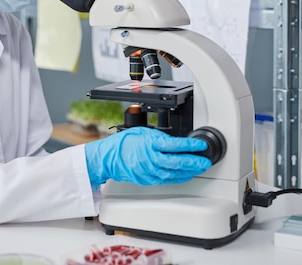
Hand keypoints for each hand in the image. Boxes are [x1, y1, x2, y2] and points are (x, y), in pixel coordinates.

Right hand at [84, 126, 211, 188]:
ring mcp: (149, 171)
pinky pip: (167, 180)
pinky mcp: (148, 180)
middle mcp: (150, 159)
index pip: (175, 145)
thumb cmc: (122, 143)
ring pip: (174, 173)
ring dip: (189, 171)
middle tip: (205, 161)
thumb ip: (159, 137)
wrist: (107, 158)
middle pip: (177, 162)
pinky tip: (186, 175)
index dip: (190, 145)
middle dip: (194, 162)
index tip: (201, 145)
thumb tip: (174, 141)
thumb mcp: (141, 132)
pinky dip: (179, 178)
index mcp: (149, 144)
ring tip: (199, 168)